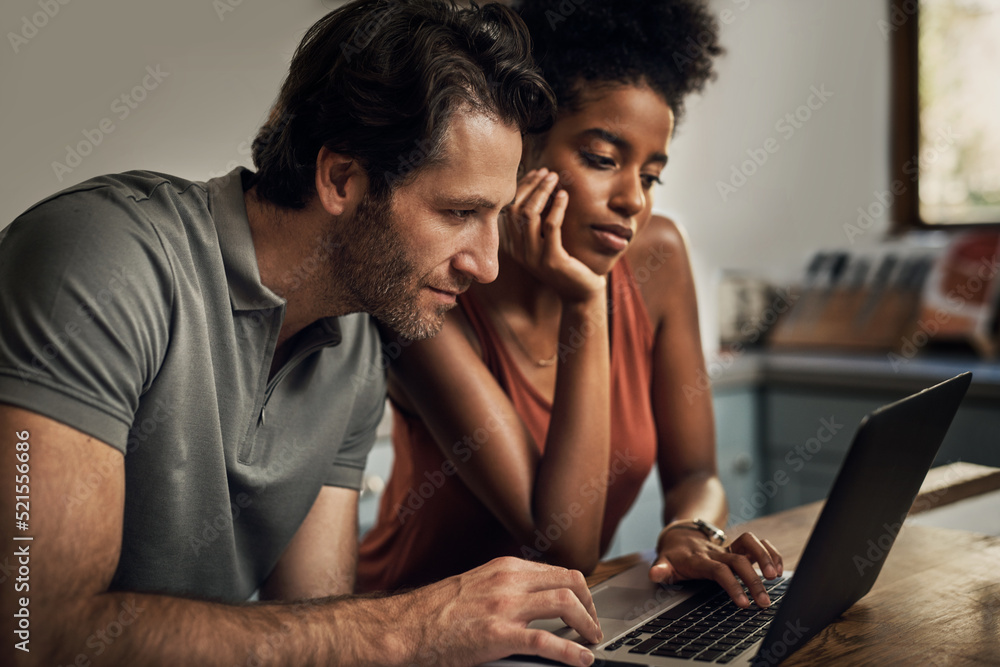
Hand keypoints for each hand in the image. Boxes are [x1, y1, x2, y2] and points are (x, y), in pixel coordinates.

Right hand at [400, 557, 601, 666]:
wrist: (406, 626)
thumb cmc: (436, 612)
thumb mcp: (477, 586)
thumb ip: (505, 588)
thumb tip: (533, 602)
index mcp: (505, 568)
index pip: (559, 571)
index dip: (582, 591)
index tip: (588, 607)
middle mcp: (509, 581)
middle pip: (570, 582)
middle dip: (591, 605)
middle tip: (593, 626)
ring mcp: (505, 607)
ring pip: (565, 604)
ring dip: (587, 623)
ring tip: (592, 640)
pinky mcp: (498, 635)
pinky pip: (546, 642)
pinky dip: (570, 651)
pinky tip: (582, 660)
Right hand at [501, 168, 605, 302]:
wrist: (580, 294)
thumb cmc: (567, 266)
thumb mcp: (547, 244)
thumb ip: (539, 224)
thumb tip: (542, 189)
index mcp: (514, 247)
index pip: (509, 210)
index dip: (522, 188)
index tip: (536, 173)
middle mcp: (519, 252)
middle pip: (516, 209)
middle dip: (531, 186)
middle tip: (547, 172)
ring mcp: (534, 257)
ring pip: (530, 215)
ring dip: (542, 192)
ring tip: (555, 178)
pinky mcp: (552, 259)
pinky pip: (551, 226)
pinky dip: (557, 207)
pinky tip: (565, 196)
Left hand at [648, 527, 782, 608]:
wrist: (679, 533)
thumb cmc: (673, 553)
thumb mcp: (663, 561)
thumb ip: (661, 569)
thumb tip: (655, 574)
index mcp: (700, 559)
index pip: (718, 570)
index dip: (732, 585)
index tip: (744, 603)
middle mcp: (716, 551)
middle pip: (739, 561)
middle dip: (753, 581)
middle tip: (764, 602)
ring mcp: (728, 547)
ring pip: (750, 543)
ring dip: (765, 558)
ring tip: (775, 577)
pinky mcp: (737, 547)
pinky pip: (757, 543)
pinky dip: (770, 552)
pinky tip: (778, 568)